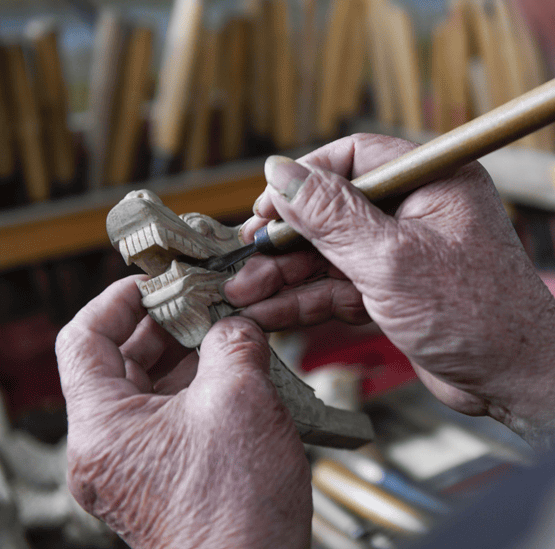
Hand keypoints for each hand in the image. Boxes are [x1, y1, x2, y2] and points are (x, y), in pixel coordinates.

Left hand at [56, 276, 310, 548]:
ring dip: (188, 356)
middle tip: (206, 300)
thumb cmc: (236, 505)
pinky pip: (171, 419)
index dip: (117, 300)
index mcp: (101, 428)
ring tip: (230, 333)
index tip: (155, 281)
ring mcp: (134, 469)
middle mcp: (106, 451)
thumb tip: (236, 325)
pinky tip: (239, 374)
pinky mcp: (165, 482)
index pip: (82, 341)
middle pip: (118, 363)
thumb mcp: (239, 397)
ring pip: (150, 391)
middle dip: (165, 325)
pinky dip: (199, 389)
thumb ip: (232, 343)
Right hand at [227, 134, 554, 448]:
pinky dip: (309, 300)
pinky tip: (269, 313)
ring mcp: (410, 252)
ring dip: (288, 274)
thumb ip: (332, 216)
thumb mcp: (392, 260)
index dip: (304, 180)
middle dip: (287, 239)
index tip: (264, 209)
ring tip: (240, 294)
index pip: (355, 157)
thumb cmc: (473, 313)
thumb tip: (280, 172)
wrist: (517, 380)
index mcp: (434, 180)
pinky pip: (345, 286)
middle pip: (337, 209)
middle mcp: (422, 208)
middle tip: (242, 261)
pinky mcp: (401, 292)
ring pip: (334, 253)